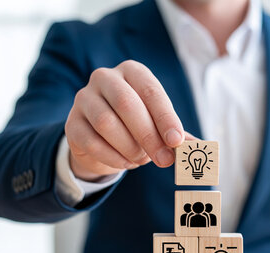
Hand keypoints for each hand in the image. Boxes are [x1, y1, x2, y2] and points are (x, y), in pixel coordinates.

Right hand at [65, 60, 193, 181]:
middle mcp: (105, 78)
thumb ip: (175, 134)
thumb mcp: (157, 124)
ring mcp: (84, 99)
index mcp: (132, 71)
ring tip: (142, 160)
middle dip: (149, 136)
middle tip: (164, 160)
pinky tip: (125, 163)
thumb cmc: (136, 125)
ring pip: (106, 123)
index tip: (177, 142)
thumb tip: (197, 147)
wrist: (100, 138)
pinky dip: (112, 157)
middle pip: (126, 104)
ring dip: (129, 147)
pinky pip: (91, 142)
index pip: (150, 91)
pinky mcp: (72, 123)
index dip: (165, 117)